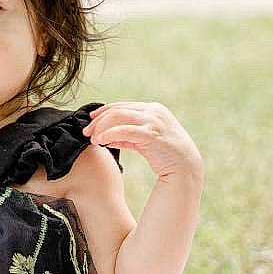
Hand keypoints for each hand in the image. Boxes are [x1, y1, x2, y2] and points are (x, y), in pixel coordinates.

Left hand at [83, 102, 203, 181]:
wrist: (186, 167)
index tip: (89, 122)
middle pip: (117, 110)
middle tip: (86, 132)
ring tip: (93, 139)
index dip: (102, 112)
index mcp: (152, 108)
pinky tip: (101, 141)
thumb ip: (125, 136)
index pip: (120, 106)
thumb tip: (104, 136)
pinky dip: (109, 134)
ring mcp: (154, 121)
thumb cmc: (164, 154)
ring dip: (101, 127)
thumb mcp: (142, 141)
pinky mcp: (152, 134)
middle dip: (98, 121)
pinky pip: (125, 131)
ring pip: (118, 117)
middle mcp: (153, 111)